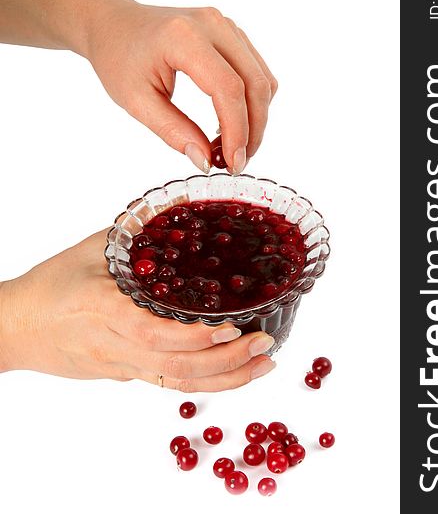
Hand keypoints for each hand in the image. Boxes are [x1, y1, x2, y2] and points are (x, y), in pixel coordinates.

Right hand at [0, 230, 275, 390]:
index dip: (192, 338)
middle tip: (265, 345)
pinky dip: (205, 381)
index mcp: (102, 309)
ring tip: (262, 364)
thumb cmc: (51, 284)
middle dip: (226, 363)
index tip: (229, 330)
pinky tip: (233, 372)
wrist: (16, 327)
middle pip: (175, 367)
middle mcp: (115, 345)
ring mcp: (121, 366)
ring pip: (176, 383)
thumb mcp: (93, 247)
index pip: (151, 333)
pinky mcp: (125, 375)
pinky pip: (168, 383)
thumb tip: (184, 200)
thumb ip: (139, 228)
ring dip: (225, 379)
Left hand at [84, 0, 277, 173]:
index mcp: (183, 37)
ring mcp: (225, 25)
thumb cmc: (118, 58)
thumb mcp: (136, 102)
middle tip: (237, 162)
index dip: (237, 131)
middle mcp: (212, 25)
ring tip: (231, 145)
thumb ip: (173, 131)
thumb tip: (206, 161)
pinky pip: (257, 72)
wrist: (114, 23)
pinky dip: (251, 103)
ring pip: (262, 79)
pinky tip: (230, 122)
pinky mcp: (231, 33)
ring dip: (255, 119)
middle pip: (255, 84)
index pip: (228, 89)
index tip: (232, 163)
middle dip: (253, 130)